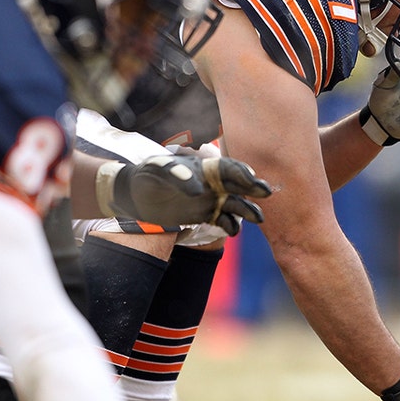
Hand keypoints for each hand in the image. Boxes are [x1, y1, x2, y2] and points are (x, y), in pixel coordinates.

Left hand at [96, 155, 270, 234]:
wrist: (133, 195)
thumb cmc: (145, 175)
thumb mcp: (156, 169)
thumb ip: (176, 174)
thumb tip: (198, 189)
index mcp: (204, 167)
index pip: (228, 168)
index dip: (242, 172)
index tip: (252, 180)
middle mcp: (212, 182)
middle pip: (239, 185)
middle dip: (254, 188)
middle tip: (266, 193)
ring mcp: (210, 199)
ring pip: (235, 205)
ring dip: (248, 211)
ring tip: (259, 219)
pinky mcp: (204, 215)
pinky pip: (223, 221)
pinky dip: (230, 226)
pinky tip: (232, 232)